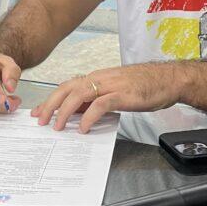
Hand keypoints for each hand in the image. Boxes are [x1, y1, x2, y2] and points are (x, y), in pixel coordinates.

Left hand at [32, 66, 184, 133]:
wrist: (168, 79)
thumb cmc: (144, 85)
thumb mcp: (115, 90)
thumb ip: (97, 99)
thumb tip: (78, 113)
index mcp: (97, 77)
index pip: (67, 86)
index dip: (51, 99)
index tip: (38, 112)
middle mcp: (100, 78)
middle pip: (67, 89)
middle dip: (50, 105)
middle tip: (40, 121)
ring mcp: (111, 85)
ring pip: (79, 95)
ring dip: (65, 111)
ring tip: (58, 127)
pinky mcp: (123, 94)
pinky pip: (100, 105)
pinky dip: (88, 116)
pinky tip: (83, 128)